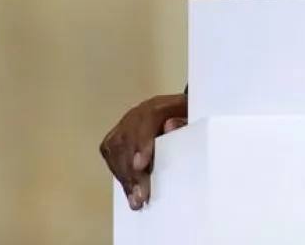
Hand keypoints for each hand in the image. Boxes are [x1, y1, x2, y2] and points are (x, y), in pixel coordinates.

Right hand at [99, 93, 188, 208]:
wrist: (177, 114)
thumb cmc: (187, 120)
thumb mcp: (194, 120)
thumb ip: (185, 123)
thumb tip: (170, 127)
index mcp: (159, 106)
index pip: (146, 119)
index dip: (142, 143)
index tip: (140, 166)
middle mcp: (137, 114)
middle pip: (127, 139)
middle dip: (132, 171)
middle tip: (140, 196)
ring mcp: (124, 125)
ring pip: (115, 149)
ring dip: (124, 177)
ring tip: (134, 199)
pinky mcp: (114, 137)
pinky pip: (110, 154)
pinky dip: (118, 173)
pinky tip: (128, 189)